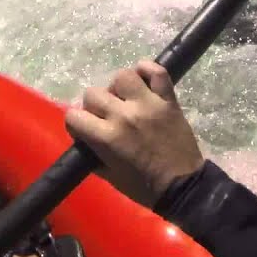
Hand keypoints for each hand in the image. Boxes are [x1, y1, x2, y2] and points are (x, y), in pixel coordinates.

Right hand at [65, 61, 205, 207]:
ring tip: (125, 99)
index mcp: (107, 138)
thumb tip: (84, 139)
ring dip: (118, 87)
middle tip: (105, 116)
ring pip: (122, 76)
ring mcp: (148, 104)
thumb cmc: (144, 186)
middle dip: (94, 106)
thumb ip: (92, 154)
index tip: (85, 129)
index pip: (74, 116)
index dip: (76, 124)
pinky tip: (143, 79)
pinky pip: (157, 71)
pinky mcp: (168, 100)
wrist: (183, 186)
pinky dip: (148, 70)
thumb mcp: (109, 176)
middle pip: (93, 93)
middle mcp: (124, 115)